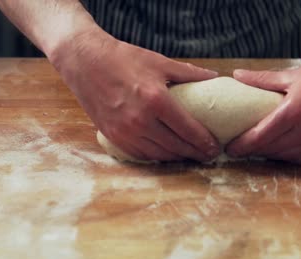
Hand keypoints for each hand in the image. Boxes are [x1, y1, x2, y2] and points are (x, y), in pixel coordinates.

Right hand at [50, 26, 219, 160]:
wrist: (85, 62)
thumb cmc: (123, 59)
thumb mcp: (159, 62)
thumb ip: (189, 73)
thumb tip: (214, 77)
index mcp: (156, 100)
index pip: (188, 129)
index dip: (205, 142)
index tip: (215, 148)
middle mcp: (141, 120)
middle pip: (176, 146)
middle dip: (195, 154)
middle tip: (208, 156)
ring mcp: (124, 131)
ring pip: (158, 155)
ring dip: (177, 158)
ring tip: (189, 155)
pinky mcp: (112, 136)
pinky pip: (139, 154)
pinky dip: (155, 156)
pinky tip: (165, 153)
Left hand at [226, 47, 300, 162]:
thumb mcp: (292, 75)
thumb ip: (261, 79)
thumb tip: (236, 75)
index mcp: (294, 111)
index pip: (259, 137)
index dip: (241, 146)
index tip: (229, 148)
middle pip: (270, 149)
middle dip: (252, 150)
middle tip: (239, 148)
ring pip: (285, 157)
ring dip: (269, 154)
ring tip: (257, 148)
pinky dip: (288, 155)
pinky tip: (280, 148)